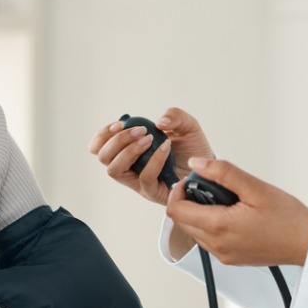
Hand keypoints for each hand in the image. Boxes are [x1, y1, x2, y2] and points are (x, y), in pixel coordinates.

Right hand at [88, 107, 214, 205]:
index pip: (99, 146)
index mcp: (128, 149)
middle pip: (102, 157)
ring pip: (115, 170)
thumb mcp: (187, 126)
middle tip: (140, 130)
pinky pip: (144, 178)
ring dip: (128, 151)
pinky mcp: (152, 191)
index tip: (119, 124)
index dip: (102, 135)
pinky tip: (166, 148)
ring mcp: (138, 181)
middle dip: (117, 140)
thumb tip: (160, 122)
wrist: (208, 169)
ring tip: (148, 139)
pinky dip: (153, 160)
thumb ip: (175, 116)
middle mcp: (129, 167)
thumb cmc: (192, 149)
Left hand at [166, 157, 307, 266]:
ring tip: (225, 200)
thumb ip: (222, 172)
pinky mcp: (231, 259)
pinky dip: (212, 225)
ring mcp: (223, 255)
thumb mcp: (255, 187)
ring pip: (194, 232)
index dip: (179, 191)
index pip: (176, 211)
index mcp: (218, 227)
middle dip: (189, 201)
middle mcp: (216, 245)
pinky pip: (209, 241)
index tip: (193, 180)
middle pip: (182, 222)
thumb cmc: (288, 217)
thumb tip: (195, 163)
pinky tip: (233, 214)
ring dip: (200, 214)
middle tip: (211, 186)